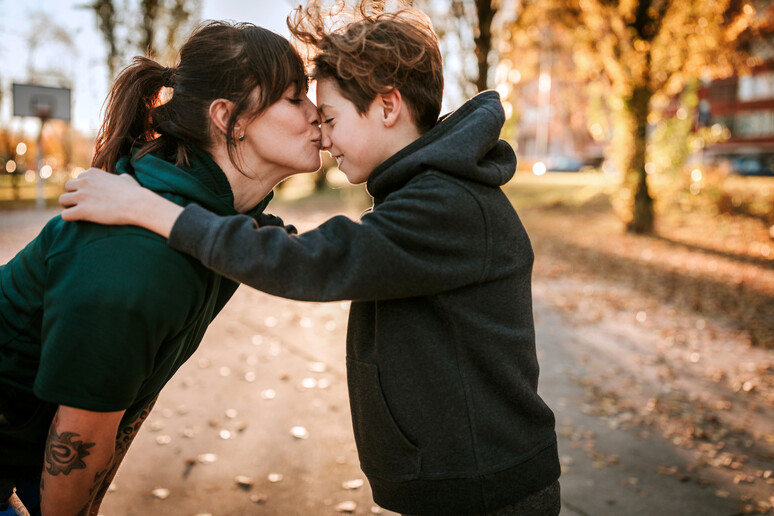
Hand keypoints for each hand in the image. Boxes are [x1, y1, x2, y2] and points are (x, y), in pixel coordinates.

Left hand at [59, 167, 182, 237]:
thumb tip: (121, 178)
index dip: (83, 188)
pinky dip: (70, 218)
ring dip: (70, 207)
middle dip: (74, 196)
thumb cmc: (135, 193)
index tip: (91, 196)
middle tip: (83, 205)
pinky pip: (65, 215)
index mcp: (93, 173)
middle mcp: (84, 182)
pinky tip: (79, 220)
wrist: (138, 205)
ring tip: (80, 213)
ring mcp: (82, 196)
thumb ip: (118, 177)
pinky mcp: (82, 210)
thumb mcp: (126, 179)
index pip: (78, 178)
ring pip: (63, 200)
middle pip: (68, 187)